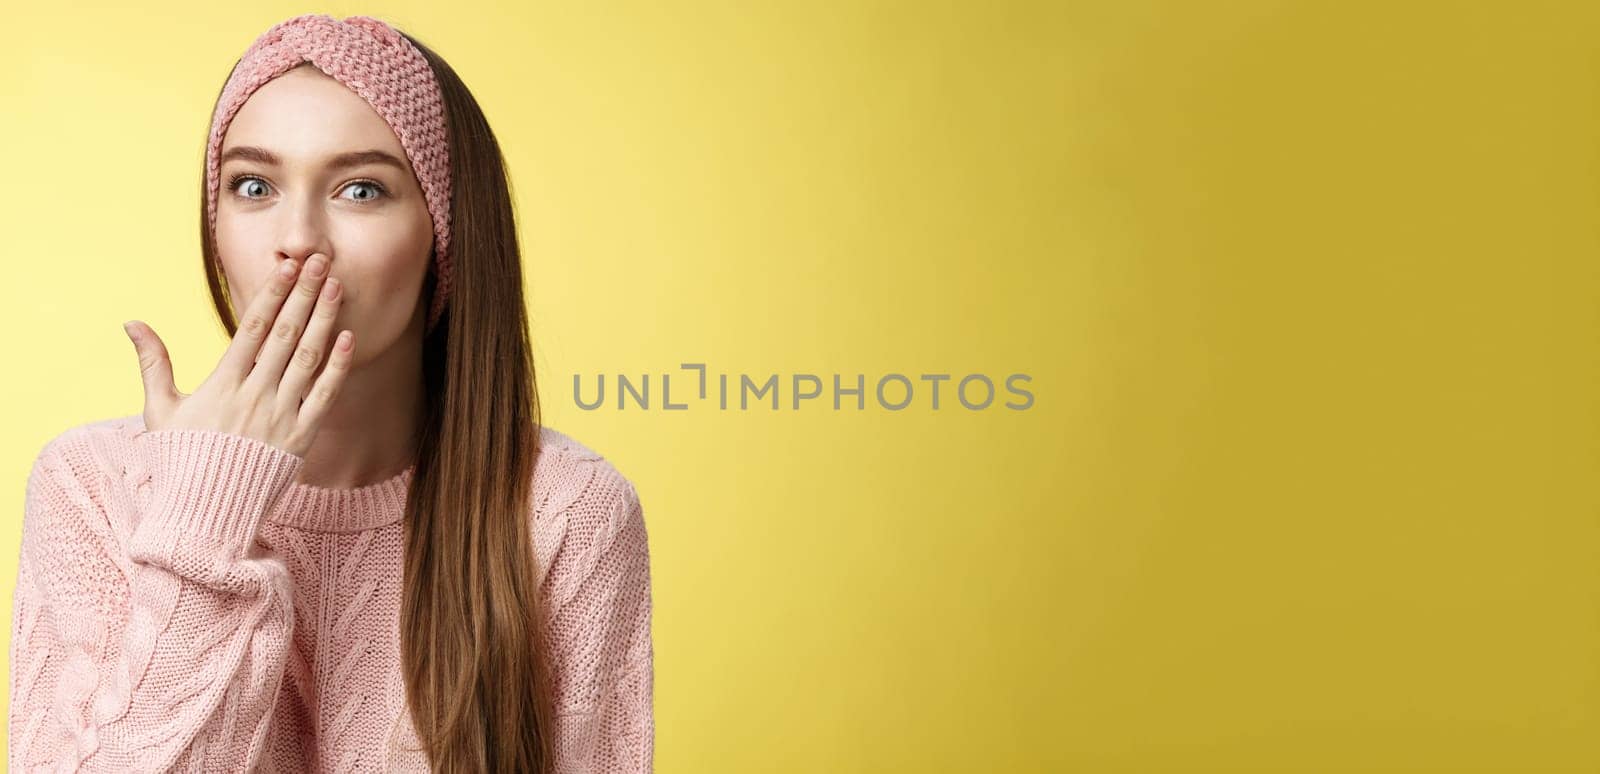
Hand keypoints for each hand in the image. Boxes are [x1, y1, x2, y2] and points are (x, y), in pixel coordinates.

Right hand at [123, 253, 354, 457]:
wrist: (204, 512)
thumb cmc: (181, 459)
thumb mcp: (159, 411)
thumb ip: (153, 363)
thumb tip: (131, 322)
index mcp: (221, 384)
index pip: (251, 328)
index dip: (271, 294)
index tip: (286, 266)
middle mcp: (253, 395)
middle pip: (284, 335)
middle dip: (302, 294)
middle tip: (320, 261)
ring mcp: (280, 416)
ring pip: (308, 358)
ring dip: (324, 319)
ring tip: (336, 287)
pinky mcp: (301, 438)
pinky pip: (324, 396)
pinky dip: (337, 367)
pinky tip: (347, 338)